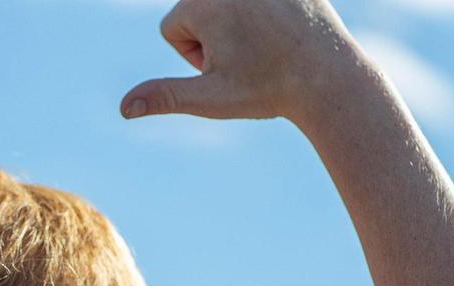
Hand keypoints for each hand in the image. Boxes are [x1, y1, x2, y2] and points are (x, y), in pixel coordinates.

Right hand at [121, 0, 358, 121]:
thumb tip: (124, 108)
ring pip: (227, 6)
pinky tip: (285, 32)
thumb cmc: (267, 89)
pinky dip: (266, 14)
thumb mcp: (210, 98)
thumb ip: (164, 96)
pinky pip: (256, 1)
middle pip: (197, 13)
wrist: (328, 77)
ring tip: (268, 46)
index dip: (194, 58)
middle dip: (215, 38)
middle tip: (250, 58)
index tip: (229, 67)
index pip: (171, 29)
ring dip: (238, 27)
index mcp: (201, 3)